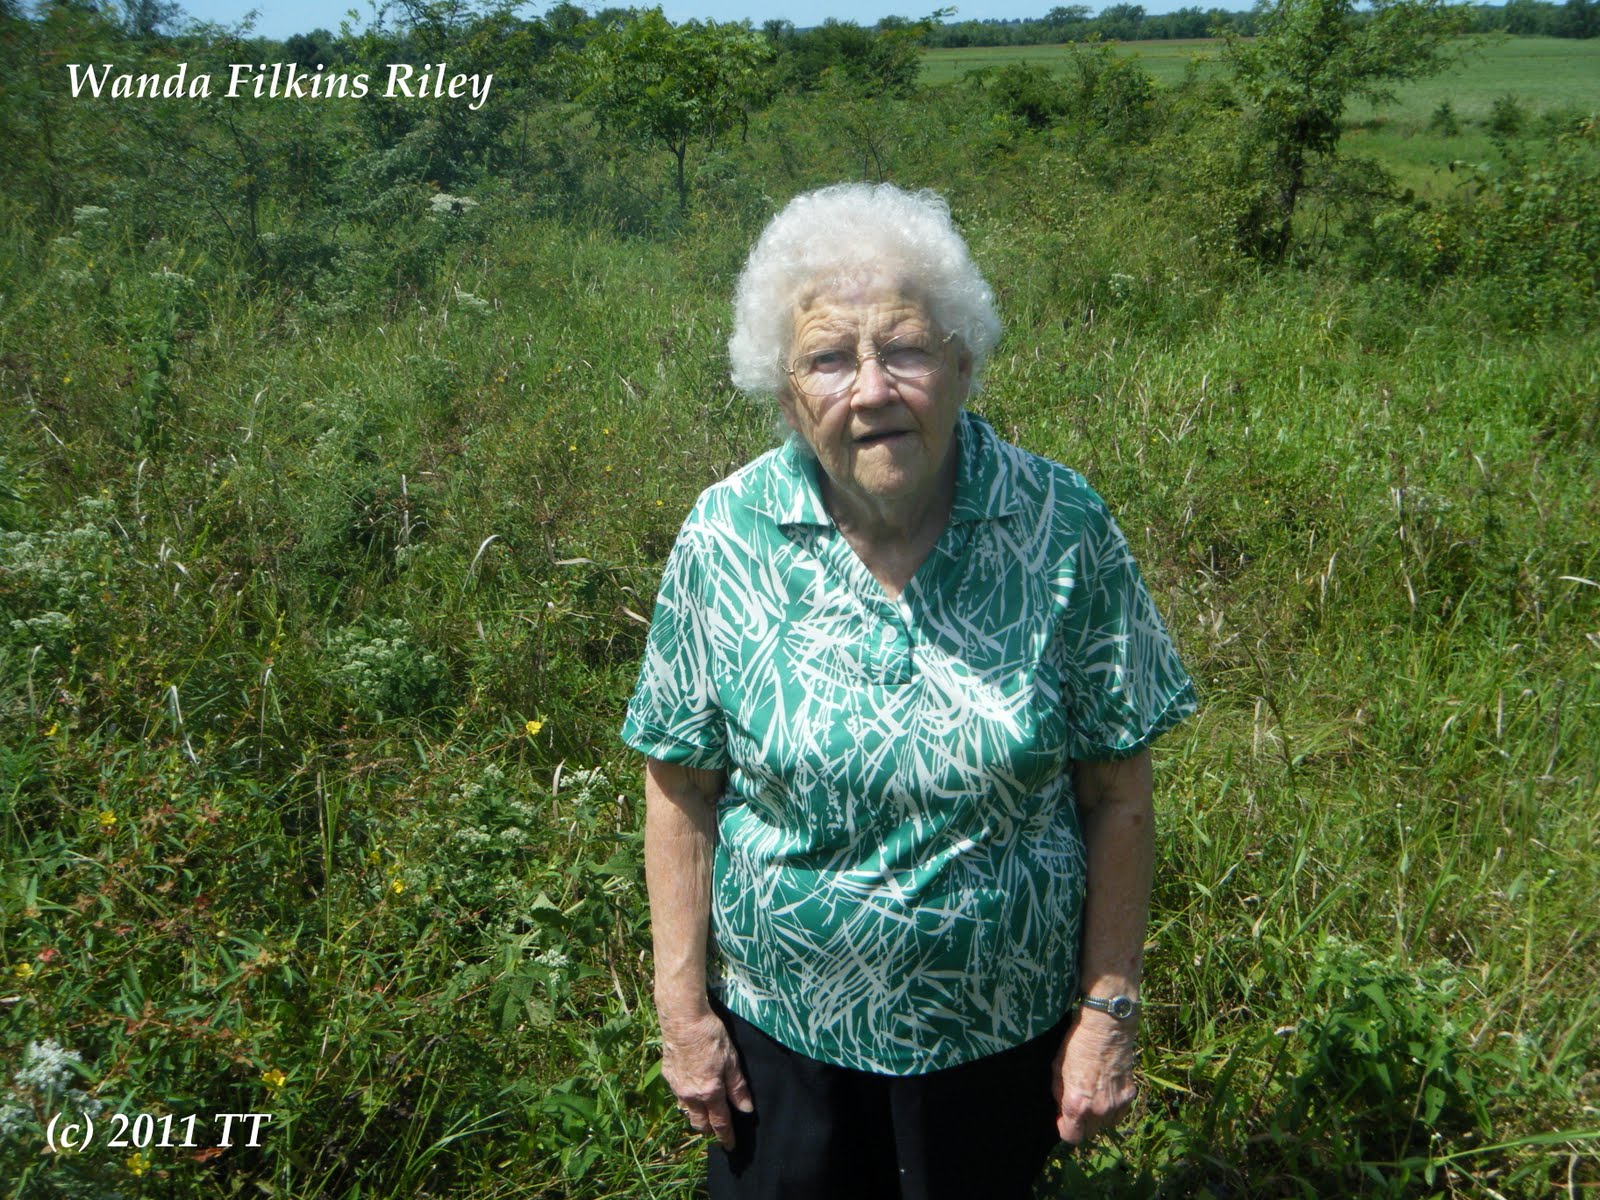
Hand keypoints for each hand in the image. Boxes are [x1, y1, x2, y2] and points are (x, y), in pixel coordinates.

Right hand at [660, 1007, 753, 1149]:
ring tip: (704, 1115)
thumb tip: (745, 1109)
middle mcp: (691, 1095)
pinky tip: (691, 1093)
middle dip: (709, 1131)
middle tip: (717, 1132)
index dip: (726, 1136)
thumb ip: (737, 1087)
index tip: (730, 1146)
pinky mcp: (668, 1076)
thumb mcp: (732, 1061)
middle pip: (699, 1123)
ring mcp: (677, 1087)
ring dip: (696, 1117)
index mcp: (710, 1092)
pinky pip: (678, 1096)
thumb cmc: (711, 1036)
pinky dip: (686, 1101)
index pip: (720, 1122)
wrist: (683, 1020)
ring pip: (686, 1112)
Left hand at [1052, 1008, 1137, 1143]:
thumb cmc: (1077, 1044)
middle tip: (1079, 1106)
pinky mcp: (1129, 1095)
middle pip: (1089, 1134)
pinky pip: (1120, 1114)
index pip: (1071, 1137)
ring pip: (1106, 1125)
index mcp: (1077, 1104)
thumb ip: (1060, 1095)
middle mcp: (1098, 1110)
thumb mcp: (1057, 1069)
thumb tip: (1061, 1110)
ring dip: (1099, 1118)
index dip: (1065, 1129)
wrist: (1106, 1028)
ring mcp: (1116, 1104)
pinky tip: (1107, 1093)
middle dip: (1082, 1124)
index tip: (1063, 1118)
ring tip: (1094, 1097)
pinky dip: (1113, 1109)